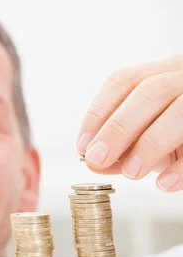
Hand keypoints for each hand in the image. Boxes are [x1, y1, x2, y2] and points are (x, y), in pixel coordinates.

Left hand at [77, 56, 182, 191]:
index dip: (98, 112)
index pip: (123, 81)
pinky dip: (182, 166)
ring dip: (150, 144)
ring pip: (180, 110)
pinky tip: (165, 183)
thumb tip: (92, 163)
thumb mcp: (146, 138)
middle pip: (150, 92)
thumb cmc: (177, 136)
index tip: (83, 145)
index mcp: (161, 73)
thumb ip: (121, 149)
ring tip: (131, 173)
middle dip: (118, 128)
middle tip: (98, 159)